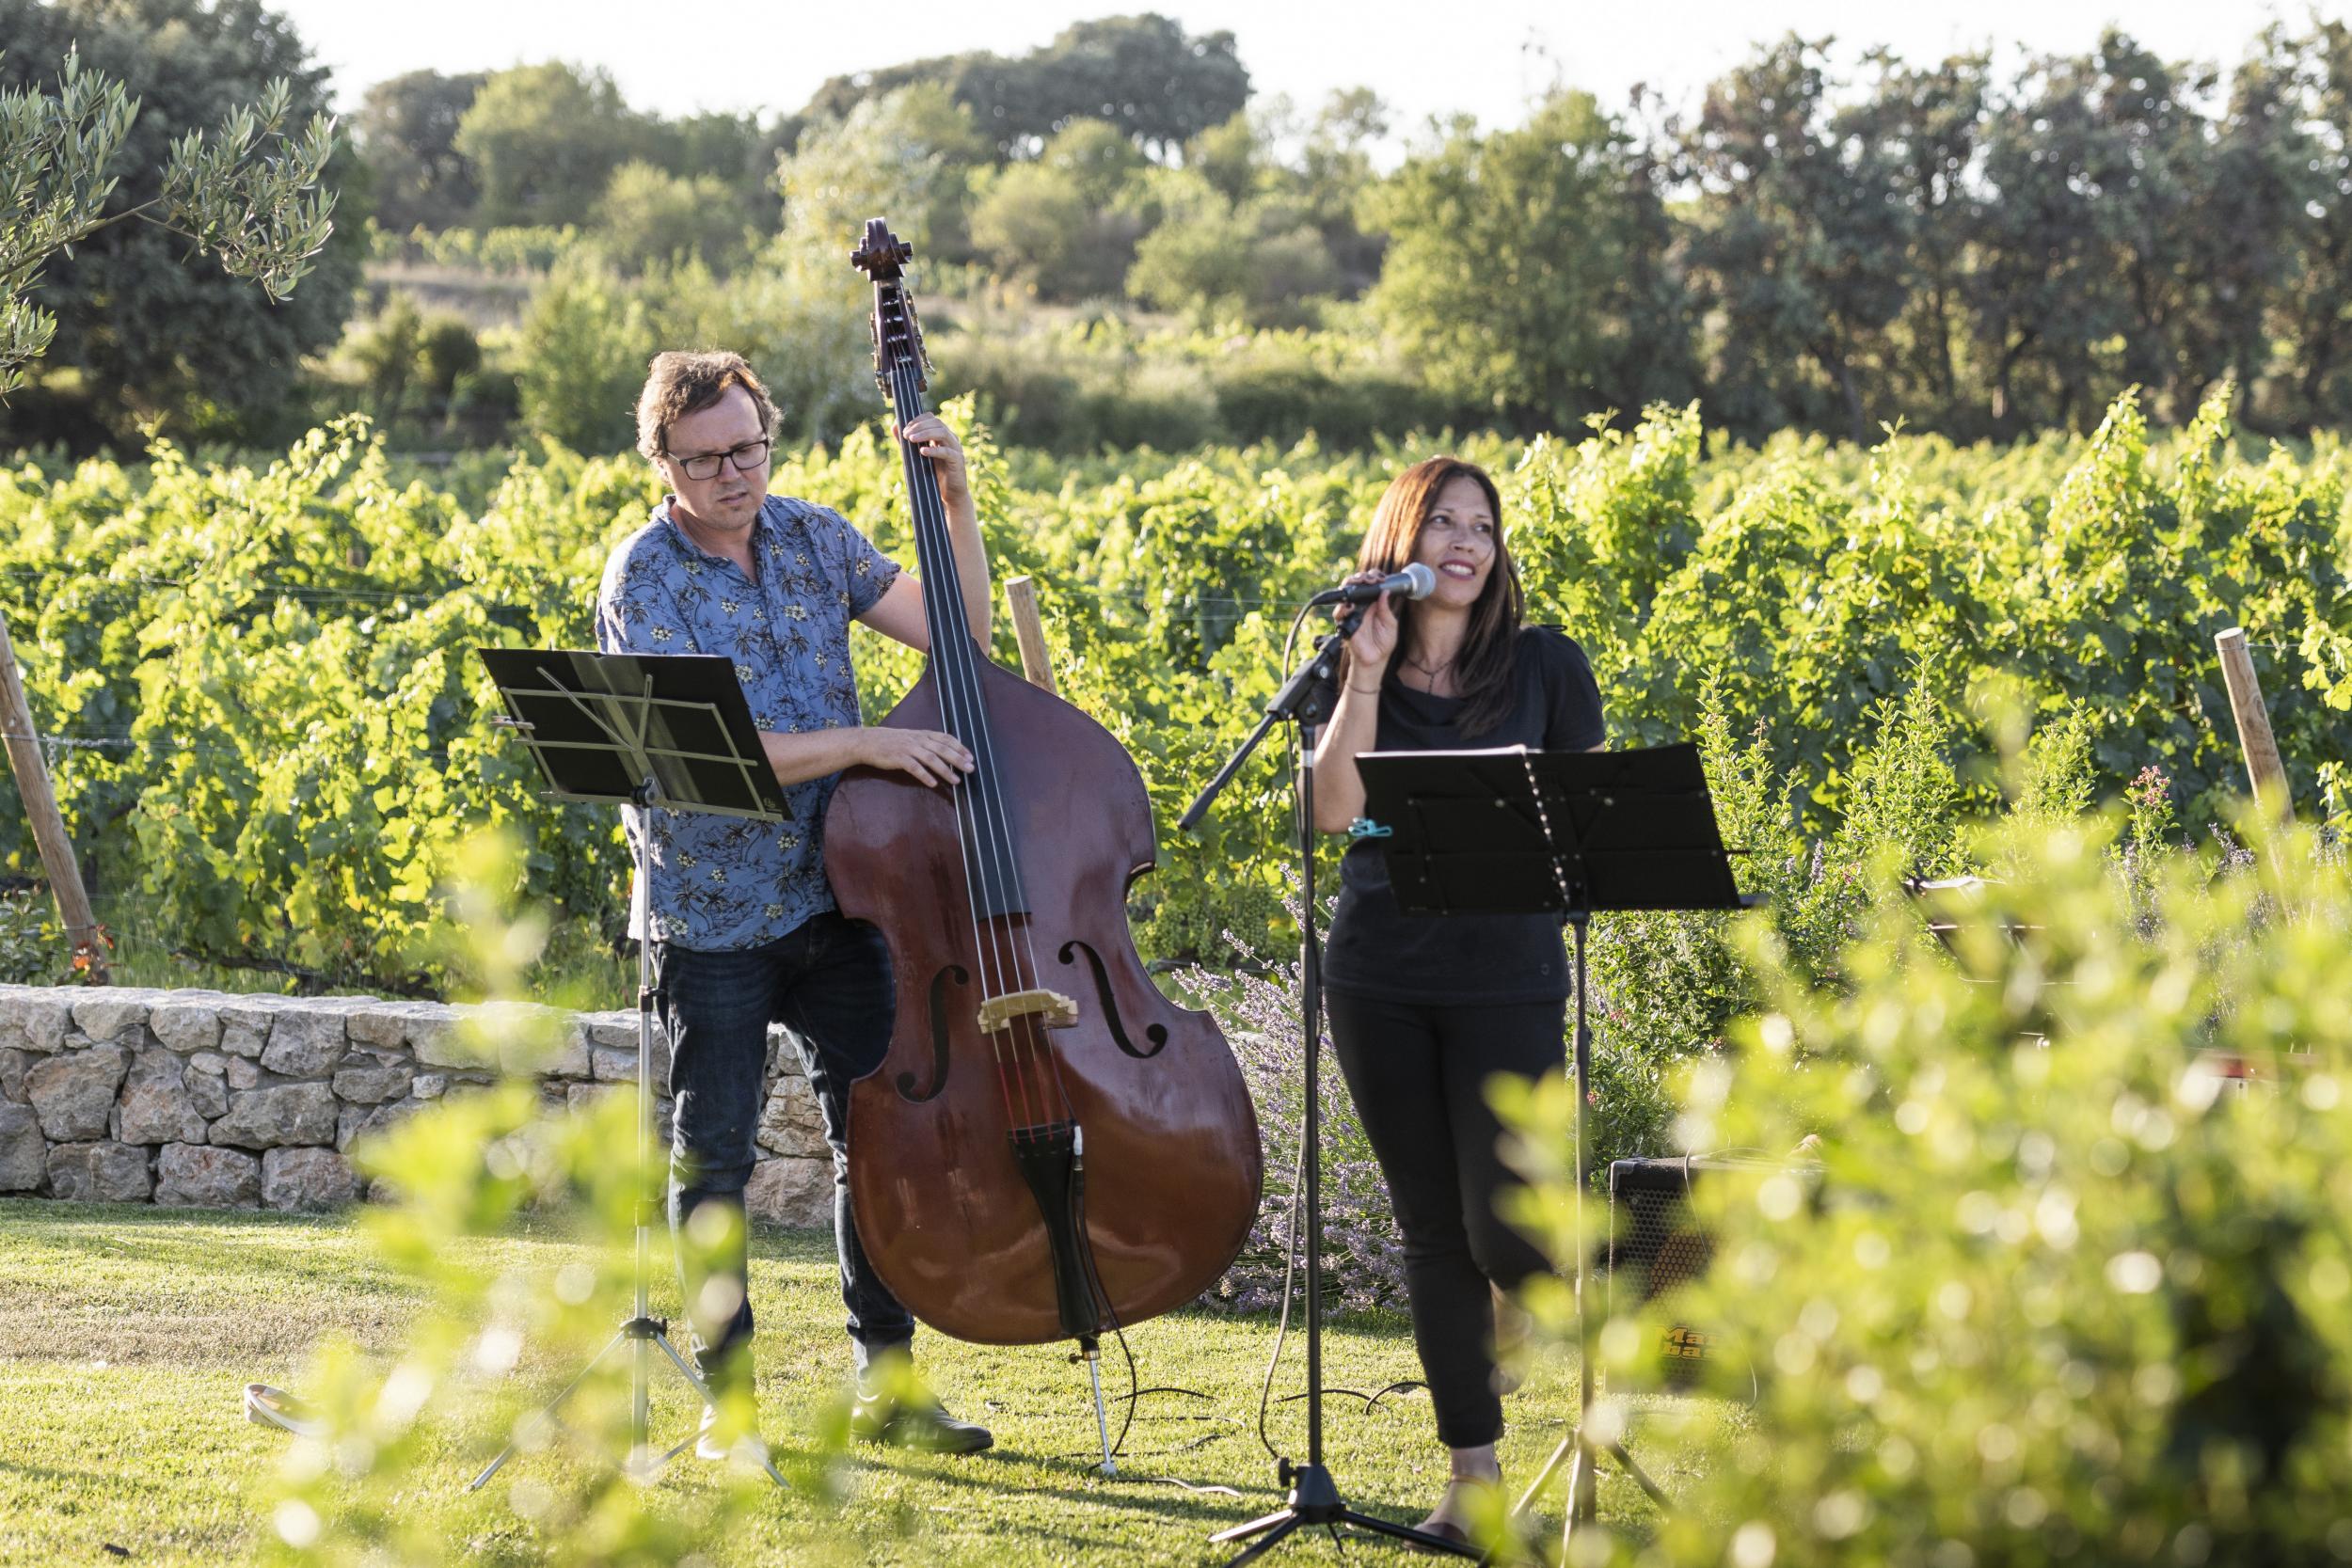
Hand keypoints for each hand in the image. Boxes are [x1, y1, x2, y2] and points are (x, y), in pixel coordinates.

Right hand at [858, 726, 975, 788]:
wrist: (869, 741)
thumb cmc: (892, 741)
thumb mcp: (912, 737)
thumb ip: (927, 742)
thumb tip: (945, 750)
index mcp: (923, 734)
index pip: (946, 738)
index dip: (960, 747)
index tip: (971, 757)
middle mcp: (918, 740)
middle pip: (942, 749)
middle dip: (958, 759)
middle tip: (970, 768)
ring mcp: (908, 748)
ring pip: (931, 759)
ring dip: (946, 770)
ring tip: (956, 781)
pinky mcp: (899, 758)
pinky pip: (914, 767)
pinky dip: (925, 775)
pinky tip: (933, 783)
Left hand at [894, 414, 969, 510]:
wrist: (949, 496)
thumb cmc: (933, 476)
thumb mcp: (916, 457)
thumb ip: (906, 443)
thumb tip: (894, 426)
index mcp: (941, 436)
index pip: (931, 419)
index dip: (918, 420)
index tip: (904, 428)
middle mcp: (950, 439)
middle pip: (937, 423)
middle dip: (919, 426)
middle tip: (905, 434)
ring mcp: (956, 449)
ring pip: (942, 433)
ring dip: (925, 434)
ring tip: (911, 439)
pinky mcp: (958, 461)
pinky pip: (947, 452)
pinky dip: (934, 450)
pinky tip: (922, 452)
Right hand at [1336, 570, 1399, 677]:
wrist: (1376, 659)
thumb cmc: (1384, 643)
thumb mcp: (1391, 624)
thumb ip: (1386, 608)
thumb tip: (1384, 591)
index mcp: (1374, 603)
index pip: (1370, 584)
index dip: (1373, 577)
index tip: (1379, 578)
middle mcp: (1361, 605)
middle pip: (1355, 584)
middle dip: (1360, 577)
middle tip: (1369, 580)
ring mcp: (1352, 613)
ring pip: (1345, 593)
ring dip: (1351, 586)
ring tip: (1359, 586)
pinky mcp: (1344, 623)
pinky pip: (1339, 613)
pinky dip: (1343, 608)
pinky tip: (1351, 607)